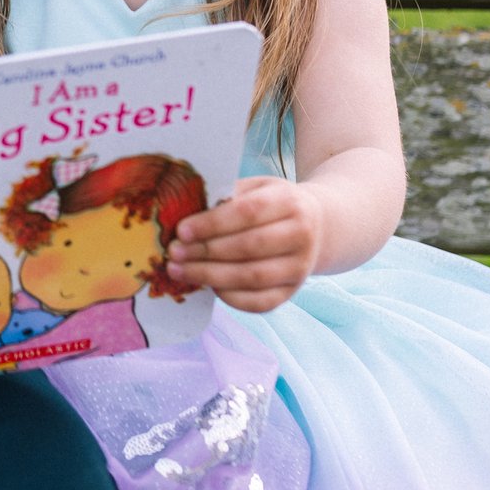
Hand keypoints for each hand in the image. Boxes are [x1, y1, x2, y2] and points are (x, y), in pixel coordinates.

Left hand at [166, 177, 323, 311]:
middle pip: (249, 247)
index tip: (181, 231)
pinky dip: (230, 298)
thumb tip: (185, 210)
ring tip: (179, 271)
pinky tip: (207, 287)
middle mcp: (301, 235)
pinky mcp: (292, 292)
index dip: (212, 223)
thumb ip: (227, 196)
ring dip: (210, 276)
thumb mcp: (256, 187)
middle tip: (173, 253)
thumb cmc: (271, 202)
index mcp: (289, 202)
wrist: (316, 225)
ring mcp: (300, 267)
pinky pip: (259, 302)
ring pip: (252, 277)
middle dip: (205, 252)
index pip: (248, 213)